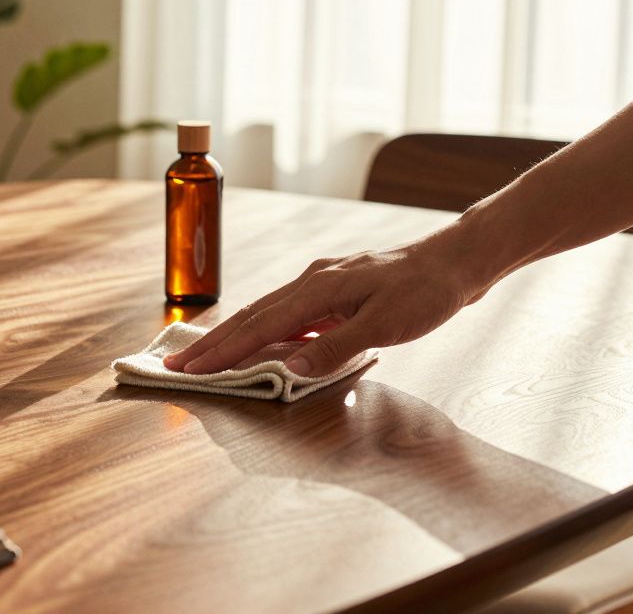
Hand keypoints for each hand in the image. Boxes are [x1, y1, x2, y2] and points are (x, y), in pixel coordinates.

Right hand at [163, 223, 498, 376]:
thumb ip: (336, 347)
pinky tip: (260, 342)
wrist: (456, 261)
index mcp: (318, 289)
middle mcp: (312, 282)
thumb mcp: (386, 324)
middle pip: (251, 316)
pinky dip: (262, 329)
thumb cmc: (426, 292)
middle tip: (177, 365)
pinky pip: (285, 312)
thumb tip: (290, 371)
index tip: (191, 370)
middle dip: (213, 343)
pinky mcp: (333, 290)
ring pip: (265, 312)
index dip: (222, 352)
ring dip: (233, 336)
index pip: (259, 327)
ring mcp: (321, 283)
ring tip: (204, 355)